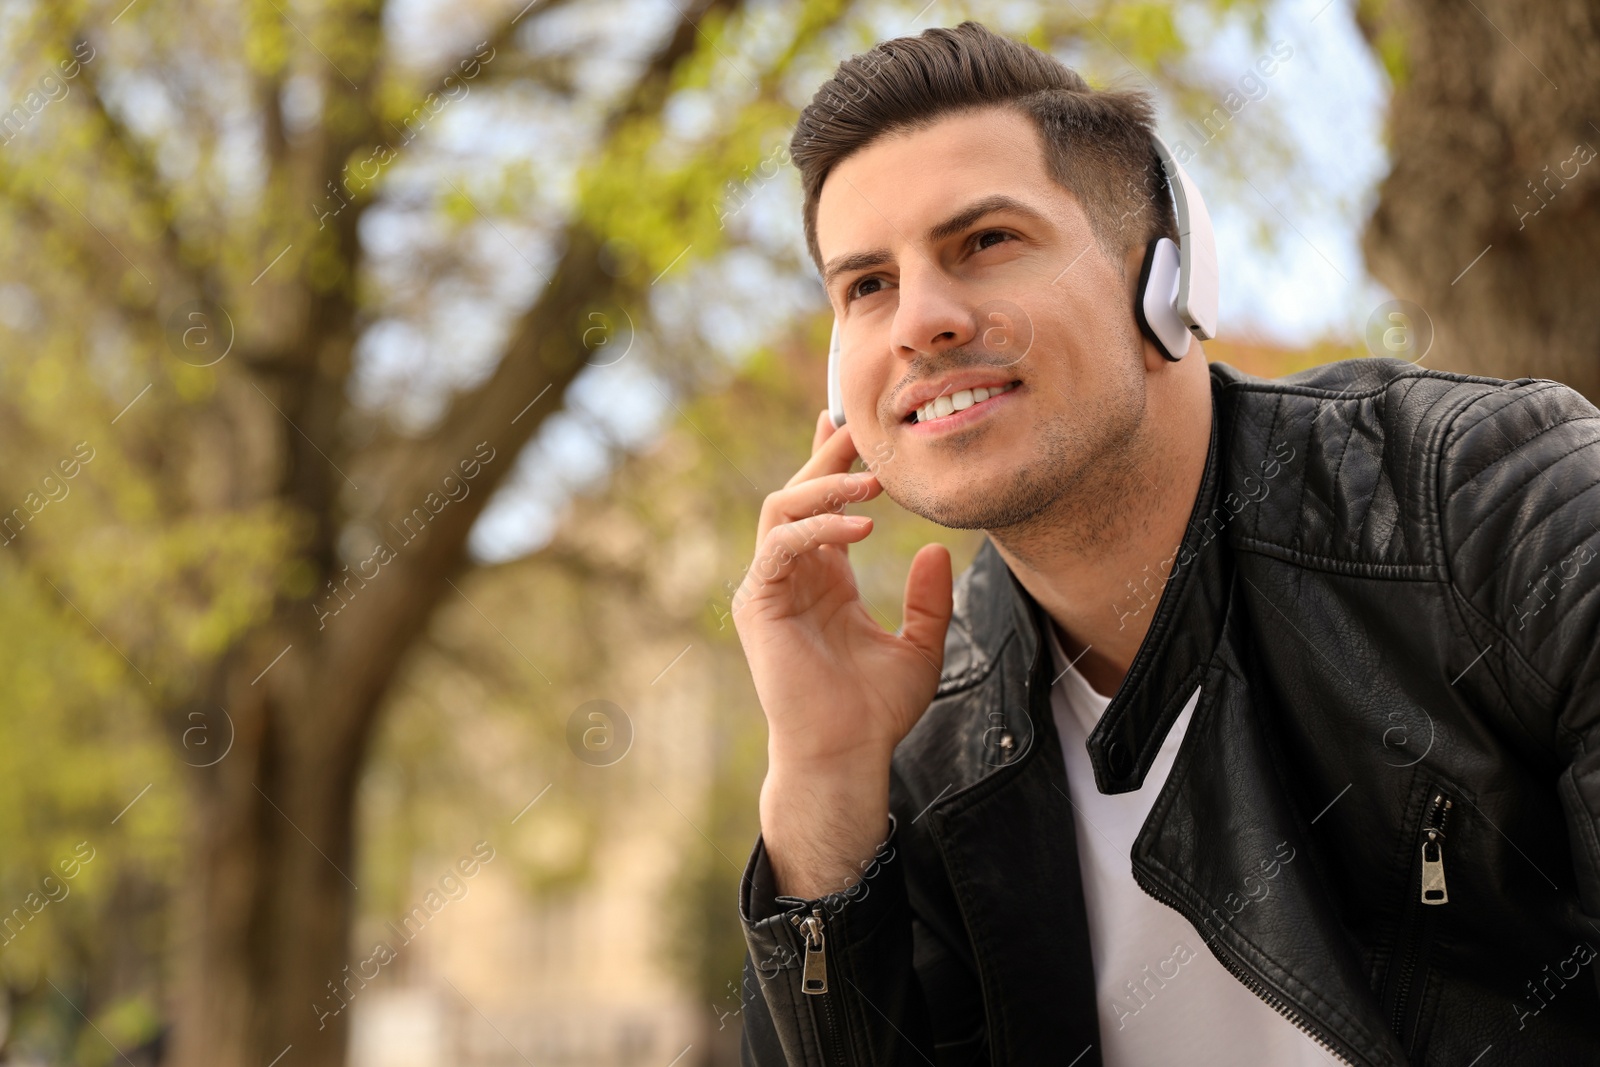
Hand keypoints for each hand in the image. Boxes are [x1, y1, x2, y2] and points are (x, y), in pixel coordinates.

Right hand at [733, 410, 952, 896]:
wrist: (845, 755)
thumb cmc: (875, 712)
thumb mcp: (920, 647)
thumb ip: (929, 600)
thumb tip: (937, 549)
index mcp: (824, 580)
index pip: (822, 504)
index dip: (835, 462)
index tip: (857, 426)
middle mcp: (792, 576)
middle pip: (798, 493)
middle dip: (829, 457)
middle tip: (864, 430)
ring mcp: (771, 587)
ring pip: (782, 509)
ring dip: (825, 485)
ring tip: (873, 480)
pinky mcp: (759, 603)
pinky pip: (780, 546)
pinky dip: (817, 527)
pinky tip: (861, 526)